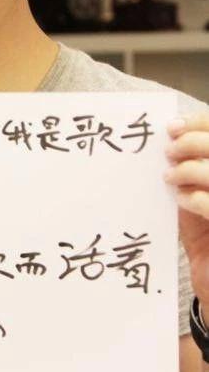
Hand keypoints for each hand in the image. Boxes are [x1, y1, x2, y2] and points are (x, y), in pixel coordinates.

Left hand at [165, 113, 208, 311]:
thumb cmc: (206, 246)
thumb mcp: (196, 206)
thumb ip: (188, 178)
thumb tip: (166, 145)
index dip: (201, 125)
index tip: (173, 127)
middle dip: (194, 142)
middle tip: (169, 150)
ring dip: (191, 169)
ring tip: (170, 177)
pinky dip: (196, 198)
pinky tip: (181, 200)